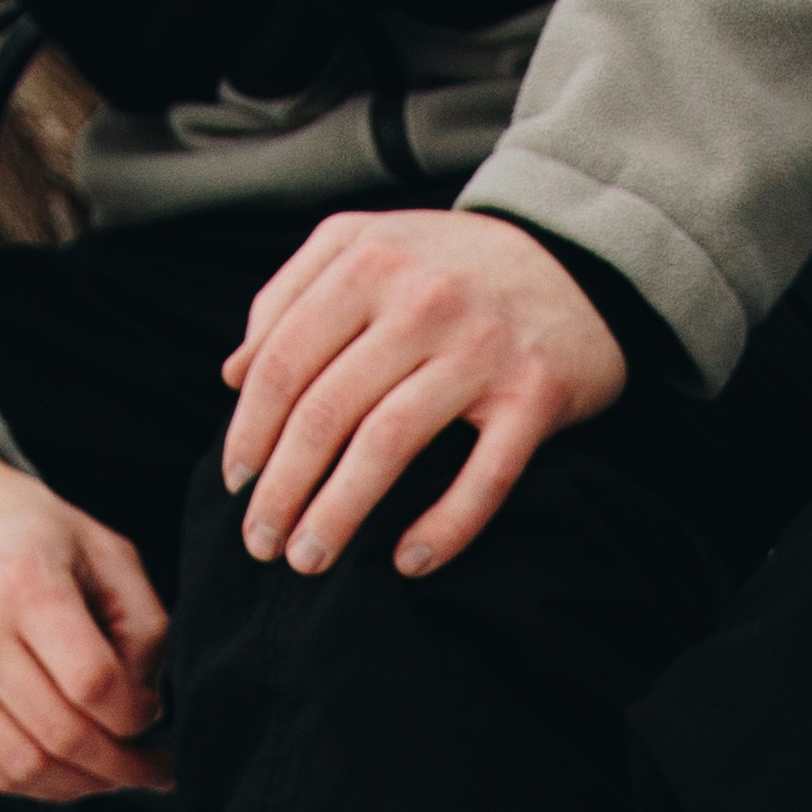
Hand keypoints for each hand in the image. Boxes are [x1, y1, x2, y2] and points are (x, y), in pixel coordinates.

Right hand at [0, 438, 174, 799]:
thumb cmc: (25, 529)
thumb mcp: (101, 548)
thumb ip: (143, 622)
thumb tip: (148, 700)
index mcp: (25, 585)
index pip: (94, 684)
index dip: (138, 714)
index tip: (153, 710)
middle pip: (63, 735)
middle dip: (124, 766)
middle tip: (154, 768)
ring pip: (26, 767)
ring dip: (85, 785)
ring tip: (118, 775)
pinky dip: (40, 785)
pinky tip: (72, 772)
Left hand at [217, 207, 627, 578]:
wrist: (579, 259)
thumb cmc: (453, 265)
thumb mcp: (369, 247)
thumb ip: (292, 295)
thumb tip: (231, 374)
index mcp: (368, 261)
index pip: (283, 362)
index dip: (249, 431)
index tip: (235, 481)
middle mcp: (422, 299)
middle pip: (325, 410)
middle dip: (281, 488)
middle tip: (260, 543)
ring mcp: (482, 348)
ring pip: (388, 444)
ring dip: (338, 514)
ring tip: (308, 559)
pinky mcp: (536, 394)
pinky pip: (484, 477)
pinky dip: (444, 528)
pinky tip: (408, 564)